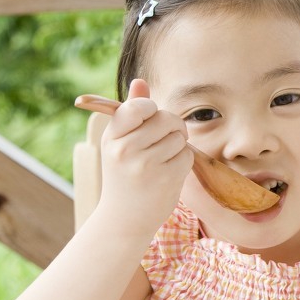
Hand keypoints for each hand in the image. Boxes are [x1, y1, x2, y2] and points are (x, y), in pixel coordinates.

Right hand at [95, 79, 190, 233]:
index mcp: (112, 136)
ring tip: (162, 160)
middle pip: (166, 118)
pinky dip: (183, 161)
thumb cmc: (124, 175)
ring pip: (179, 136)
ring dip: (177, 146)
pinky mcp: (165, 178)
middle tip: (164, 139)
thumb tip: (140, 81)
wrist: (123, 219)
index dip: (151, 109)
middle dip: (172, 126)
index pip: (138, 106)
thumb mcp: (120, 142)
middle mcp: (125, 148)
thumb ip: (132, 112)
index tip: (150, 119)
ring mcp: (145, 164)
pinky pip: (187, 155)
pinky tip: (168, 173)